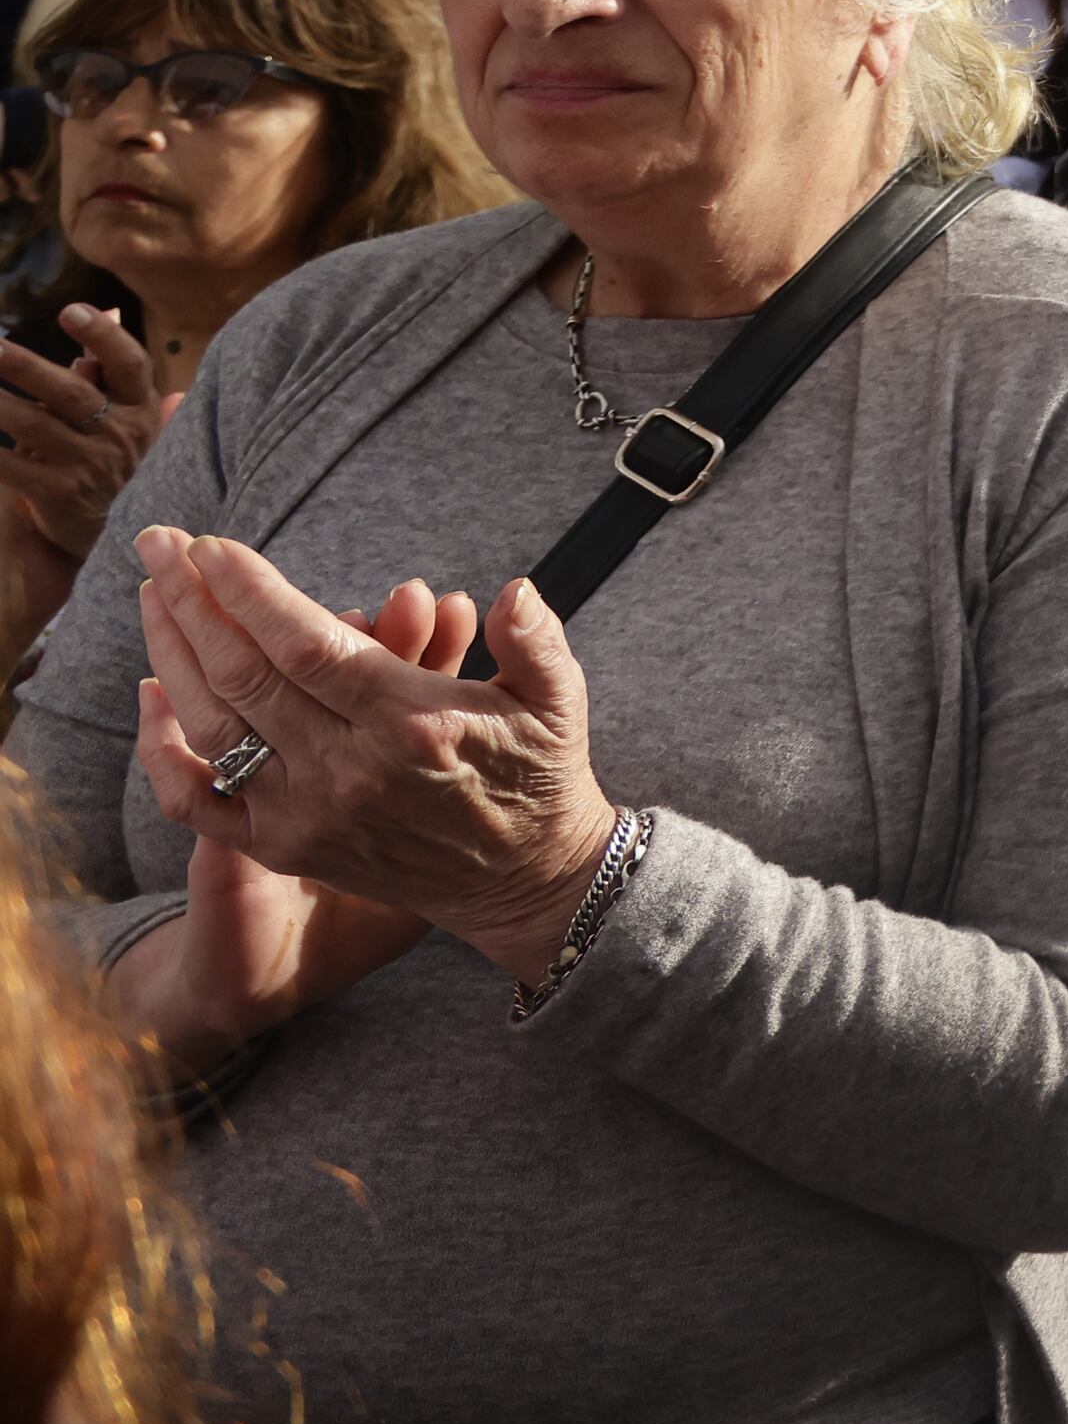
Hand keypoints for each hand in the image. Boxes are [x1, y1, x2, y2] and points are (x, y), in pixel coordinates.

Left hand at [0, 305, 166, 629]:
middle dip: (25, 366)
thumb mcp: (132, 428)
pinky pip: (10, 466)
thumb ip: (108, 391)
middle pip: (70, 392)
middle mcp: (119, 435)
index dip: (104, 335)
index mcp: (140, 410)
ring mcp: (89, 466)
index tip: (71, 311)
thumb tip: (86, 357)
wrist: (121, 540)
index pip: (129, 364)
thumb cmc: (121, 471)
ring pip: (32, 424)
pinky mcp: (59, 495)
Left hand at [129, 529, 621, 989]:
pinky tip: (152, 692)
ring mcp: (305, 814)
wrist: (524, 881)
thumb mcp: (559, 700)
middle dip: (191, 600)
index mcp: (410, 723)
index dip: (251, 592)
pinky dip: (163, 749)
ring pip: (212, 724)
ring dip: (171, 653)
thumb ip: (536, 640)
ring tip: (152, 593)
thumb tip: (511, 591)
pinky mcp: (284, 847)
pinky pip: (198, 800)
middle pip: (243, 673)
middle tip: (160, 542)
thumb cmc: (541, 775)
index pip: (307, 645)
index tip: (212, 544)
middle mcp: (346, 771)